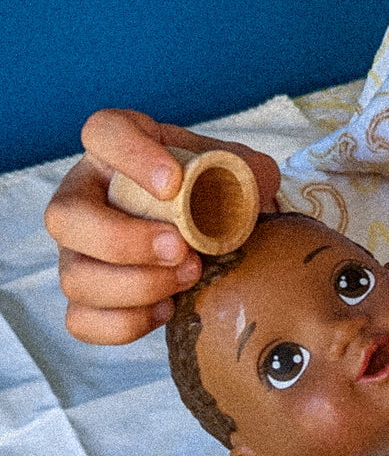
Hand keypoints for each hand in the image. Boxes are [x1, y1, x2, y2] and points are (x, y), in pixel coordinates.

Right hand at [44, 108, 279, 343]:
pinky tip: (167, 308)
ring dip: (136, 286)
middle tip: (181, 247)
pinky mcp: (85, 294)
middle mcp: (84, 194)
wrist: (210, 229)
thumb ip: (246, 169)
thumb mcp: (233, 167)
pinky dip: (126, 323)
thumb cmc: (212, 189)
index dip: (130, 156)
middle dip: (124, 240)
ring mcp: (76, 248)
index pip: (102, 132)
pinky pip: (81, 320)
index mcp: (117, 148)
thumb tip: (256, 184)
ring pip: (73, 276)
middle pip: (64, 216)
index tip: (173, 183)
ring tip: (189, 276)